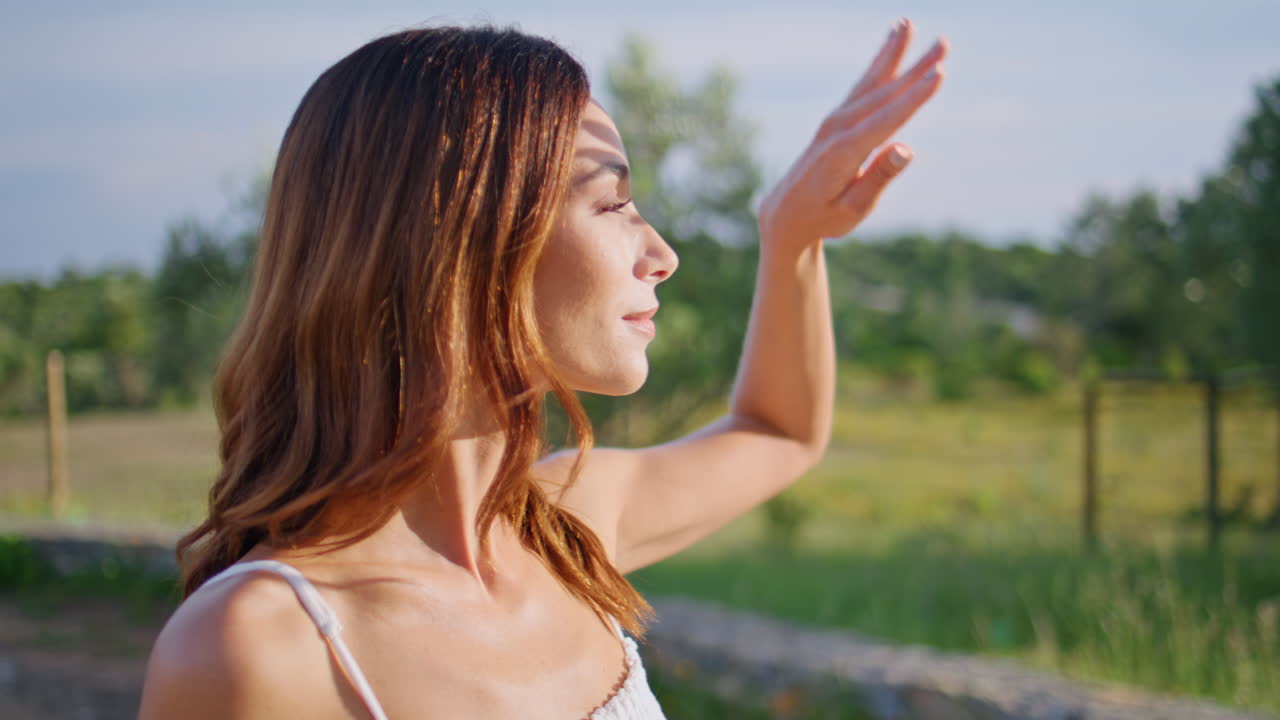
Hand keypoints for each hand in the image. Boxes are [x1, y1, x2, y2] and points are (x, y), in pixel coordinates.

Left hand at [758, 18, 946, 245]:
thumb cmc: (823, 216)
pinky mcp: (836, 120)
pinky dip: (878, 64)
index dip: (914, 98)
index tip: (938, 75)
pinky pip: (862, 86)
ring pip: (871, 82)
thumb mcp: (852, 209)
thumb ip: (878, 179)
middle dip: (914, 68)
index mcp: (843, 153)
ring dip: (892, 53)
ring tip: (907, 24)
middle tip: (943, 43)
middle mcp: (837, 129)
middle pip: (883, 94)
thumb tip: (906, 150)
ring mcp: (834, 121)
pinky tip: (890, 43)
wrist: (785, 213)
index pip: (887, 120)